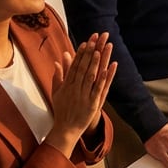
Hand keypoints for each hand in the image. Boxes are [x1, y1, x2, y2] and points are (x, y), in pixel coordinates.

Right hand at [44, 33, 116, 155]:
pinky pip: (100, 88)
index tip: (87, 41)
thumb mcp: (56, 92)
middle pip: (84, 66)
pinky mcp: (93, 104)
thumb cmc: (61, 110)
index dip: (81, 53)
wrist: (65, 129)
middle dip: (91, 51)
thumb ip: (58, 76)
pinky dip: (105, 77)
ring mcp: (84, 96)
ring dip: (97, 61)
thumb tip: (58, 60)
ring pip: (92, 75)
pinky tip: (111, 67)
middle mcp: (75, 88)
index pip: (75, 65)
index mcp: (67, 85)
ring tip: (102, 48)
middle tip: (97, 37)